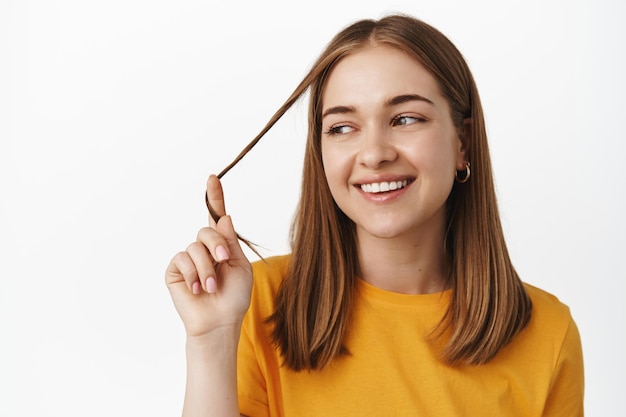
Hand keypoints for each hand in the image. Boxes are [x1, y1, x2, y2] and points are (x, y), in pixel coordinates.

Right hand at [165, 175, 252, 336]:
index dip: (214, 197)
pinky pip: (182, 259)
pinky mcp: (174, 270)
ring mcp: (188, 259)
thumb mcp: (240, 266)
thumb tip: (224, 217)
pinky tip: (197, 289)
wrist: (219, 322)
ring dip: (207, 268)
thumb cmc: (234, 297)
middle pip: (207, 229)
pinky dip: (193, 274)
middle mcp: (203, 249)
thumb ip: (231, 242)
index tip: (213, 178)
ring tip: (212, 287)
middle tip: (224, 262)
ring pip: (195, 246)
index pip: (216, 217)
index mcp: (222, 246)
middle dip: (217, 245)